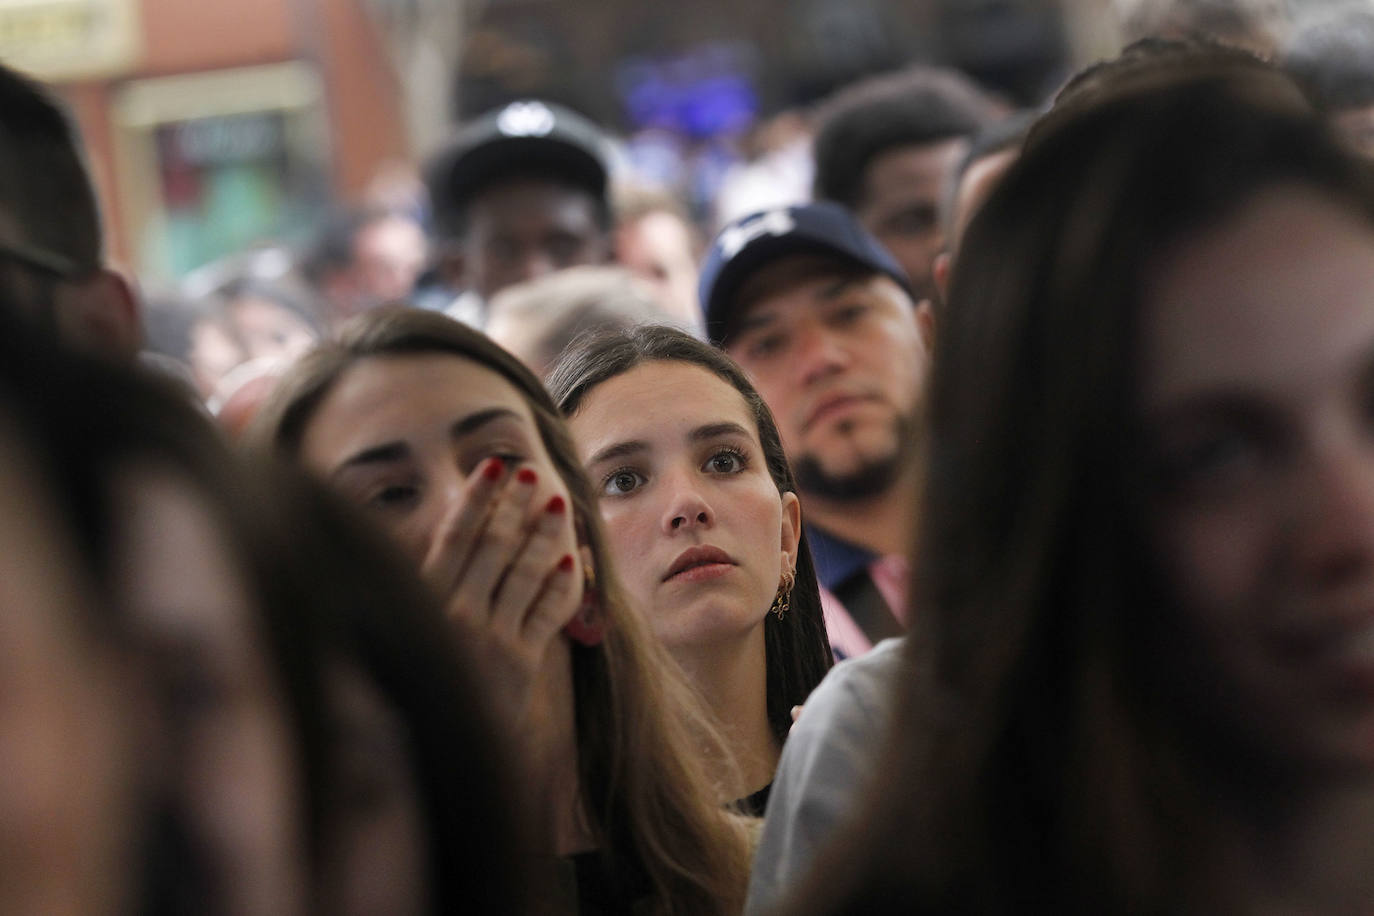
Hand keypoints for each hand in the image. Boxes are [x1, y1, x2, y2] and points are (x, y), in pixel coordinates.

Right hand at [420, 457, 580, 722]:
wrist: (440, 751)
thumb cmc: (422, 681)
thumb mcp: (411, 629)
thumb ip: (429, 585)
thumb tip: (444, 531)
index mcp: (423, 601)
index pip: (453, 536)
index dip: (475, 498)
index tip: (492, 466)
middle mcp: (454, 615)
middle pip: (492, 546)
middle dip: (515, 505)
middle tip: (532, 472)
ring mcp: (489, 639)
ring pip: (524, 572)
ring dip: (545, 533)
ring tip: (558, 502)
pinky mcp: (519, 663)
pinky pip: (546, 612)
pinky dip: (560, 584)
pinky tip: (571, 560)